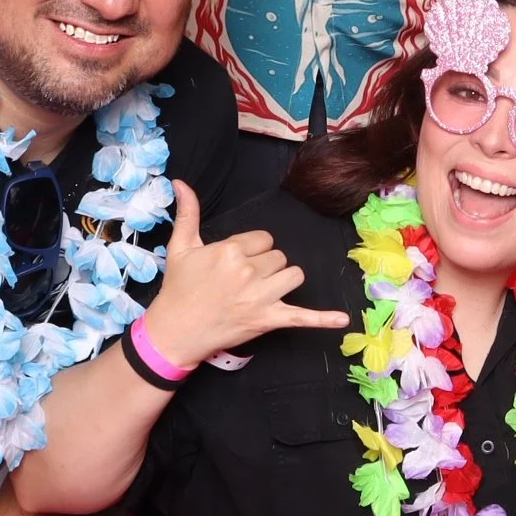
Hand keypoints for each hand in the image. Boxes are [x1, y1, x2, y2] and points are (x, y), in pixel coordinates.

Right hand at [140, 182, 334, 368]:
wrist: (174, 332)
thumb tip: (181, 182)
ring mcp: (260, 297)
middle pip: (278, 257)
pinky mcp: (268, 320)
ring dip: (283, 281)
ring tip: (261, 292)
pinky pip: (303, 317)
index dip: (251, 250)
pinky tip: (342, 320)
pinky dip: (322, 320)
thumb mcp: (180, 247)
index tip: (234, 264)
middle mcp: (248, 271)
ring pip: (294, 275)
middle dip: (264, 267)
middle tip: (239, 282)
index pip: (263, 239)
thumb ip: (188, 213)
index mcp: (230, 250)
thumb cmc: (178, 289)